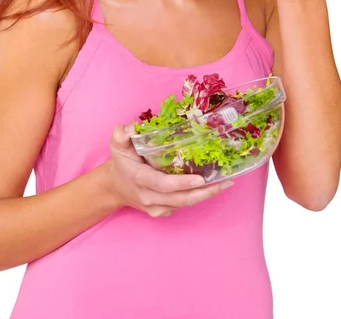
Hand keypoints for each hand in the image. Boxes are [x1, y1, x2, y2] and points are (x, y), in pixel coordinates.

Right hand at [108, 124, 232, 217]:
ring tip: (225, 183)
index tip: (201, 179)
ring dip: (206, 195)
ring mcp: (155, 207)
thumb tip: (132, 128)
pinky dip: (198, 197)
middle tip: (225, 181)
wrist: (115, 187)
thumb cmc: (121, 162)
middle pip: (180, 199)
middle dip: (204, 192)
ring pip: (184, 204)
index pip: (163, 184)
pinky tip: (212, 187)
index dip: (182, 183)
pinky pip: (182, 205)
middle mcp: (148, 197)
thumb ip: (122, 133)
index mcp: (140, 179)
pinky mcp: (161, 212)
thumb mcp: (117, 144)